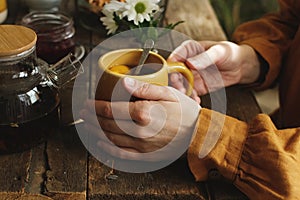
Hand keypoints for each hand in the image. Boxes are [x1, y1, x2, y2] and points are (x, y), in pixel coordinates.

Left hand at [80, 77, 200, 161]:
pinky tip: (101, 144)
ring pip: (111, 138)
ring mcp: (141, 145)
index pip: (111, 109)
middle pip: (107, 124)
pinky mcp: (145, 155)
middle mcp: (140, 130)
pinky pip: (122, 154)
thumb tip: (124, 82)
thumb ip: (144, 88)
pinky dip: (108, 150)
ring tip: (87, 125)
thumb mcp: (168, 93)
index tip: (87, 103)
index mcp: (144, 113)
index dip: (95, 106)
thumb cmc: (185, 112)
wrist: (197, 134)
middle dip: (91, 118)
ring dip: (95, 132)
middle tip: (83, 113)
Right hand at [168, 40, 260, 95]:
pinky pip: (190, 93)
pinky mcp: (196, 86)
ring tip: (191, 97)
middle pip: (174, 72)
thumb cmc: (229, 53)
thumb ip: (204, 58)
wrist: (240, 67)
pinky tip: (196, 101)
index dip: (172, 64)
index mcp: (189, 49)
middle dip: (176, 82)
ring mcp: (190, 75)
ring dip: (182, 92)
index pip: (176, 55)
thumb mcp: (219, 52)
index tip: (173, 72)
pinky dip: (191, 98)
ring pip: (180, 85)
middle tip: (181, 89)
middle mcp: (186, 63)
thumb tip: (190, 63)